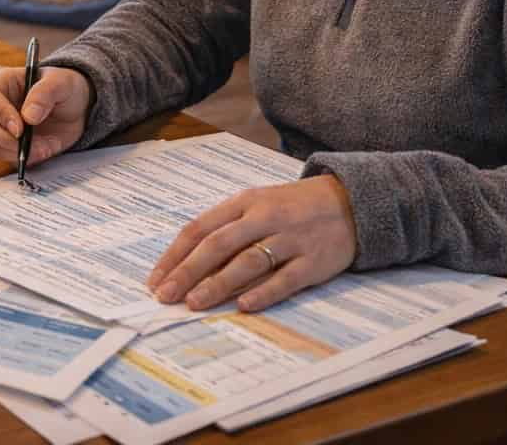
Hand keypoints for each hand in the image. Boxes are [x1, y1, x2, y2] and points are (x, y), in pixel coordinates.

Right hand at [0, 65, 90, 168]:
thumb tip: (28, 116)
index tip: (19, 129)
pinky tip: (44, 150)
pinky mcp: (12, 146)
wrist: (77, 107)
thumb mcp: (61, 82)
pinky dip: (27, 158)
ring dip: (17, 152)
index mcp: (2, 83)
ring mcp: (2, 128)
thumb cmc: (65, 87)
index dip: (0, 114)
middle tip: (29, 145)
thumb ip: (44, 94)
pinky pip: (9, 158)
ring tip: (44, 147)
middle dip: (6, 140)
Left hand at [147, 176, 358, 311]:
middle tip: (166, 295)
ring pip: (248, 262)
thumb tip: (188, 264)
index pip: (200, 227)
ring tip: (194, 303)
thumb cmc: (292, 207)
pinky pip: (285, 279)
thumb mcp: (257, 204)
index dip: (175, 255)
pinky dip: (263, 293)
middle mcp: (264, 218)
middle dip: (188, 272)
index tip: (156, 279)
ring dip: (218, 284)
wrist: (350, 202)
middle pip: (219, 245)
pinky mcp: (313, 261)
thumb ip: (227, 228)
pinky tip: (243, 306)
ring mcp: (290, 239)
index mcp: (245, 202)